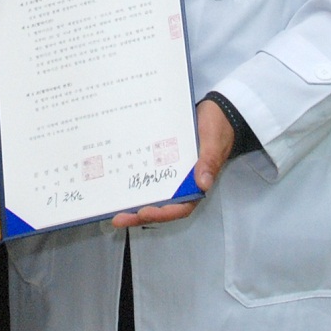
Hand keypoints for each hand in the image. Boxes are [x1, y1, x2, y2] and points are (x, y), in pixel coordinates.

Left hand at [111, 99, 232, 227]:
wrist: (217, 111)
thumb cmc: (217, 126)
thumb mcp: (213, 141)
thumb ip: (209, 161)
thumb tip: (203, 184)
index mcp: (197, 184)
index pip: (180, 207)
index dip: (162, 213)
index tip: (144, 212)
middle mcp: (183, 184)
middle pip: (161, 205)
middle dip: (140, 214)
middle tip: (118, 219)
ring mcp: (172, 175)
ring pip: (152, 194)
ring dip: (134, 203)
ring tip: (112, 209)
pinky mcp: (163, 163)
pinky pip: (148, 174)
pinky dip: (135, 181)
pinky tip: (118, 182)